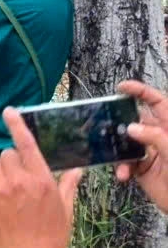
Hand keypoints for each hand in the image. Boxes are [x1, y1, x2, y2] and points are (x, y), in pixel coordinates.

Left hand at [0, 107, 81, 247]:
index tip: (9, 111)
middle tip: (18, 177)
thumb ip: (69, 184)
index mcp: (42, 179)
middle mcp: (20, 179)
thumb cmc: (51, 234)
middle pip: (9, 153)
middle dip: (13, 161)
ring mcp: (0, 187)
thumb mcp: (66, 209)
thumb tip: (78, 168)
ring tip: (4, 183)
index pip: (27, 144)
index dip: (17, 125)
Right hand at [115, 80, 167, 212]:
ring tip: (109, 150)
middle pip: (135, 120)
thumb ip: (154, 137)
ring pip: (125, 142)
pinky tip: (123, 174)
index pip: (157, 102)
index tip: (121, 87)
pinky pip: (124, 163)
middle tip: (104, 120)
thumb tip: (131, 127)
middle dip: (119, 120)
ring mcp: (147, 152)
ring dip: (116, 147)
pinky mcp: (140, 168)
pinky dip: (121, 168)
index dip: (140, 91)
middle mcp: (156, 137)